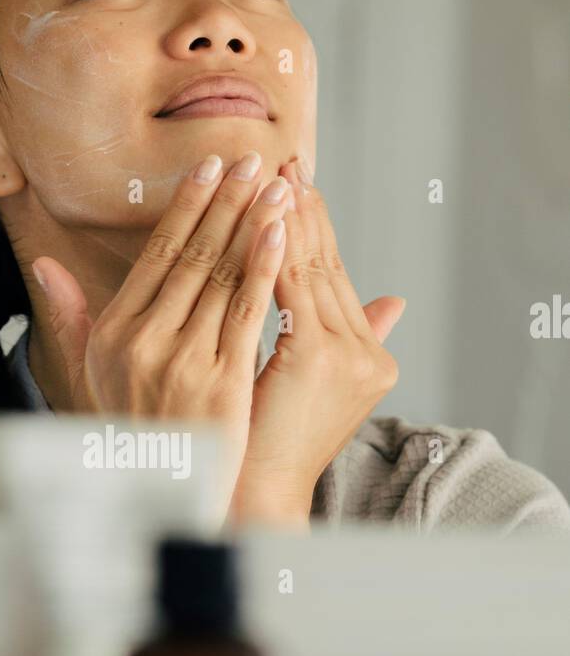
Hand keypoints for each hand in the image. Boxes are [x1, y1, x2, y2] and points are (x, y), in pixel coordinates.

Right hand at [32, 151, 293, 512]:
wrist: (161, 496)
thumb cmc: (132, 433)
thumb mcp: (91, 375)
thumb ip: (72, 316)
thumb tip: (44, 264)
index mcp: (114, 334)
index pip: (156, 255)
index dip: (186, 207)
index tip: (211, 169)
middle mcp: (143, 342)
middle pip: (191, 256)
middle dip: (225, 202)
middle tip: (253, 159)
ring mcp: (182, 362)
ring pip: (222, 276)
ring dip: (251, 223)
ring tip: (277, 186)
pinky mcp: (221, 383)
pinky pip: (246, 312)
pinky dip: (263, 268)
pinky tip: (280, 233)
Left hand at [231, 162, 405, 526]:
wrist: (260, 494)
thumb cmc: (273, 444)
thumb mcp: (316, 385)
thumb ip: (357, 337)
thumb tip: (395, 301)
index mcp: (366, 356)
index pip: (334, 276)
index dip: (314, 228)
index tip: (295, 183)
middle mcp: (364, 353)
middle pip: (326, 265)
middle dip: (302, 210)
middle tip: (283, 161)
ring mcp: (344, 355)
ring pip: (311, 269)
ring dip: (289, 217)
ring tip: (272, 174)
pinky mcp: (316, 358)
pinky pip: (291, 289)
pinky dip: (275, 250)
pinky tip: (262, 216)